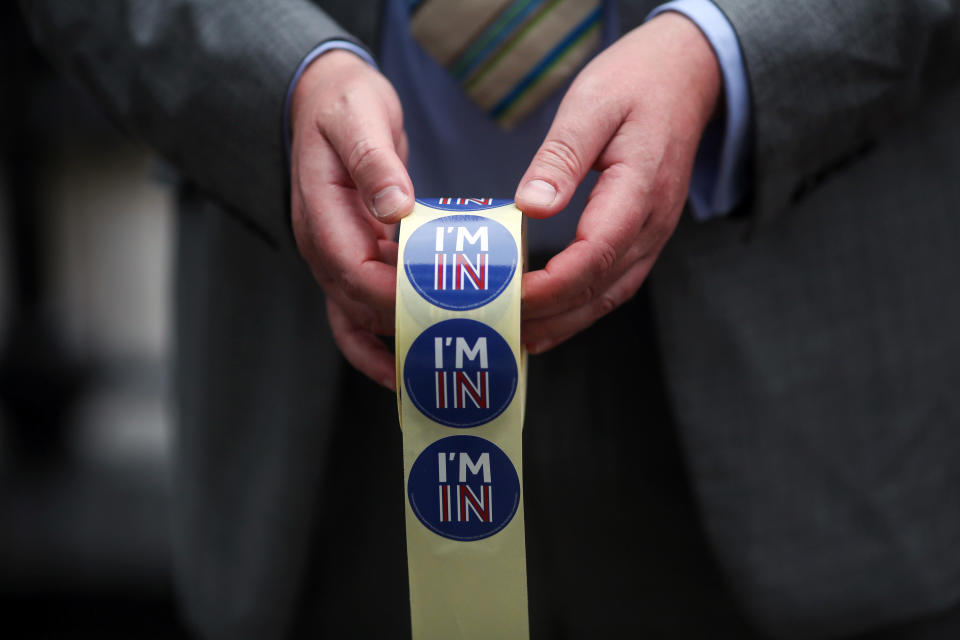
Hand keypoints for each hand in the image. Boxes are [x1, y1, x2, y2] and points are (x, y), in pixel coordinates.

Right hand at [290, 50, 413, 389]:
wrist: (324, 99)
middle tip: (459, 344)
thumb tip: (395, 209)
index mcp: (320, 216)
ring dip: (396, 342)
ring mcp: (335, 256)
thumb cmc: (343, 105)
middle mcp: (322, 246)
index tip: (441, 309)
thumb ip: (374, 162)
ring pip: (357, 318)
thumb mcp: (358, 118)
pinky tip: (412, 357)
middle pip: (358, 305)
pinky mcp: (352, 258)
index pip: (353, 272)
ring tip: (440, 367)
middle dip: (406, 326)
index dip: (393, 297)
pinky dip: (383, 338)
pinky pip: (360, 311)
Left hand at [516, 13, 720, 352]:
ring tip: (521, 337)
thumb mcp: (592, 103)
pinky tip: (553, 319)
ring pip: (611, 293)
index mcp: (639, 189)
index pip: (596, 252)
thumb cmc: (636, 82)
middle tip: (499, 321)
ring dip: (567, 320)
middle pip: (601, 285)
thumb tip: (532, 206)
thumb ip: (562, 157)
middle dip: (550, 312)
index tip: (511, 295)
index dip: (553, 284)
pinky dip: (584, 307)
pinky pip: (616, 283)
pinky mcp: (645, 235)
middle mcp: (652, 222)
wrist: (686, 75)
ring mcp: (653, 233)